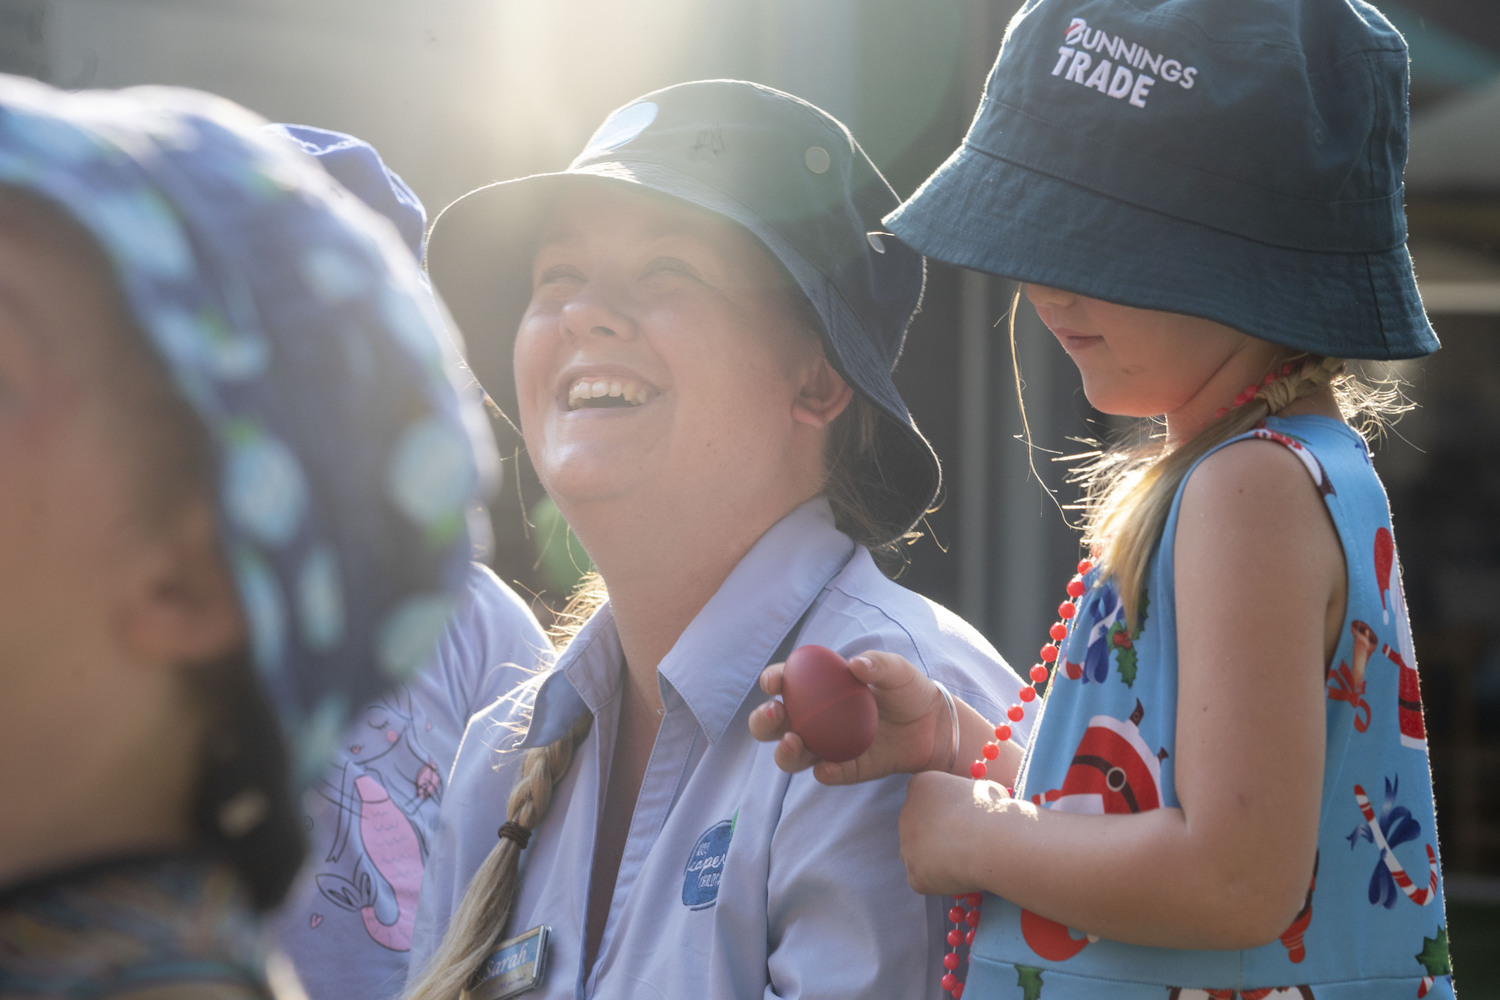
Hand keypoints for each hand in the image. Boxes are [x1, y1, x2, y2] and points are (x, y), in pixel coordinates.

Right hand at [749, 650, 950, 783]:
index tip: (774, 682)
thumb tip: (856, 665)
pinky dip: (824, 772)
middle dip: (763, 721)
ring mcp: (826, 747)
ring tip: (794, 742)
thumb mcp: (897, 670)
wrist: (934, 726)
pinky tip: (827, 768)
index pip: (784, 683)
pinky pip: (827, 774)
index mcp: (817, 688)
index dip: (772, 680)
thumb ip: (878, 663)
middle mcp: (813, 720)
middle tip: (776, 714)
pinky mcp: (845, 769)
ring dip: (784, 752)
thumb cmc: (908, 689)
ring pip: (791, 755)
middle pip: (773, 725)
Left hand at [899, 770, 1002, 895]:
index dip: (945, 811)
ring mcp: (907, 846)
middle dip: (937, 836)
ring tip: (966, 859)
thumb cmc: (994, 811)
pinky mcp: (914, 874)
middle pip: (917, 828)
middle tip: (963, 844)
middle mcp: (905, 814)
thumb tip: (976, 803)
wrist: (994, 842)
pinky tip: (962, 875)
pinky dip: (943, 881)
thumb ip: (967, 795)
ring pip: (919, 856)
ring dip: (936, 859)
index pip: (924, 799)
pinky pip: (927, 880)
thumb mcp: (981, 788)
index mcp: (921, 785)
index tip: (963, 819)